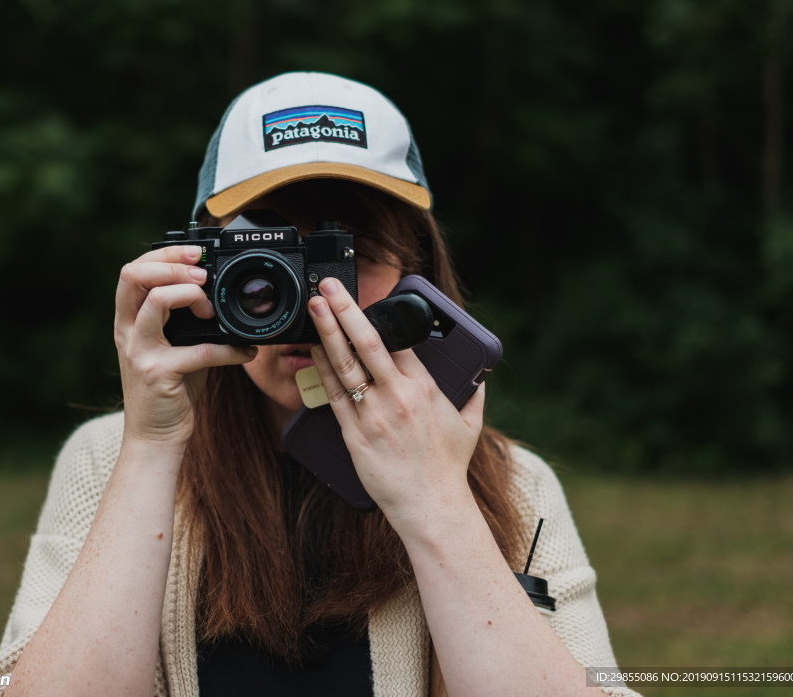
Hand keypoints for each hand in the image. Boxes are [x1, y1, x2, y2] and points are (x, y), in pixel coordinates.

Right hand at [114, 245, 255, 451]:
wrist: (155, 437)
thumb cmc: (169, 389)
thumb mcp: (170, 346)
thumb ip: (182, 319)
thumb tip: (216, 293)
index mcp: (128, 320)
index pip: (132, 271)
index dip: (163, 255)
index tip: (195, 254)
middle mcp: (126, 331)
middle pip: (134, 275)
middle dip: (173, 265)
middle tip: (203, 276)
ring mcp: (139, 351)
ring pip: (158, 300)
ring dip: (192, 295)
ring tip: (212, 309)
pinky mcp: (158, 374)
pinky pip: (198, 349)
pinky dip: (229, 348)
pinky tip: (245, 352)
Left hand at [308, 277, 484, 530]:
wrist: (431, 506)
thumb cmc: (448, 468)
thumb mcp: (470, 425)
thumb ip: (473, 394)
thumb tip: (479, 375)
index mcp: (424, 388)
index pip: (398, 340)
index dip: (378, 314)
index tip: (364, 295)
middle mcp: (397, 396)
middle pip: (367, 343)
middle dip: (346, 310)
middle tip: (329, 285)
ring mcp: (373, 414)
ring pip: (344, 364)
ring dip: (327, 332)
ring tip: (315, 306)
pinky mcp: (354, 434)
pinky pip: (334, 394)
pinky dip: (322, 369)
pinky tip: (313, 349)